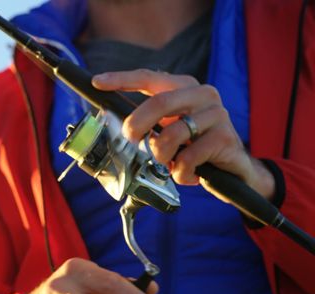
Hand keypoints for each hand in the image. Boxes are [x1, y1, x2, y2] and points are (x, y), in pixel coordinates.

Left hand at [92, 69, 275, 200]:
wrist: (235, 170)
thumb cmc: (195, 148)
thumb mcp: (170, 131)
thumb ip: (150, 124)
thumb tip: (118, 128)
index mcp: (184, 87)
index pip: (149, 77)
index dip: (121, 79)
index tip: (97, 82)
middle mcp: (202, 94)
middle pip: (158, 103)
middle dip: (136, 125)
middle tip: (129, 140)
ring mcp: (217, 114)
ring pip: (172, 135)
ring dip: (161, 157)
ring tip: (168, 166)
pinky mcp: (225, 138)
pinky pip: (188, 158)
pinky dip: (180, 173)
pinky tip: (188, 176)